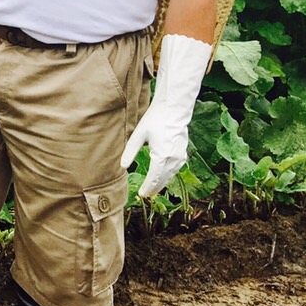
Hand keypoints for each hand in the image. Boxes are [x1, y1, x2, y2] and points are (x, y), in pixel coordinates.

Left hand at [120, 34, 212, 196]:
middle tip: (146, 196)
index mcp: (161, 155)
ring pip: (170, 175)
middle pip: (163, 179)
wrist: (174, 109)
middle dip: (154, 188)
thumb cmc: (155, 120)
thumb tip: (122, 167)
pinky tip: (163, 178)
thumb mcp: (138, 135)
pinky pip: (176, 169)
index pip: (154, 178)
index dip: (148, 188)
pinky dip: (169, 175)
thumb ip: (130, 151)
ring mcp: (180, 156)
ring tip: (153, 189)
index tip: (141, 195)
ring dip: (162, 183)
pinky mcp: (183, 153)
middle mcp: (173, 158)